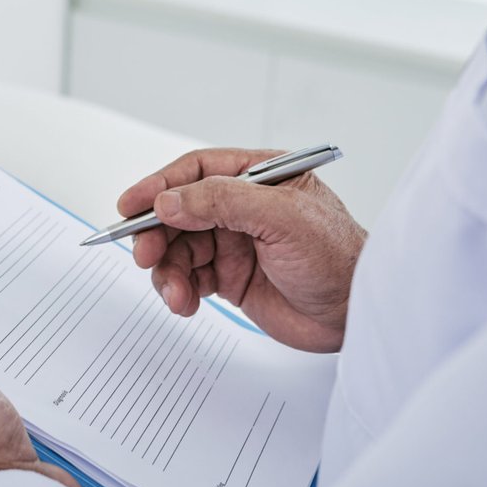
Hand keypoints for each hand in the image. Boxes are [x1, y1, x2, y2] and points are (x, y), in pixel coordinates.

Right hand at [118, 148, 366, 352]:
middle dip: (157, 233)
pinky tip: (184, 303)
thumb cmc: (338, 257)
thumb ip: (224, 202)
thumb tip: (170, 200)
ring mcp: (235, 242)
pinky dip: (179, 290)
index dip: (159, 186)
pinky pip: (189, 277)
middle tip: (145, 256)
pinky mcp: (231, 277)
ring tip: (175, 293)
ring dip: (167, 270)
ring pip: (179, 248)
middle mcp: (243, 206)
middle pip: (180, 211)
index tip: (130, 205)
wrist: (356, 316)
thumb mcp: (283, 218)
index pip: (197, 171)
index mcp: (259, 176)